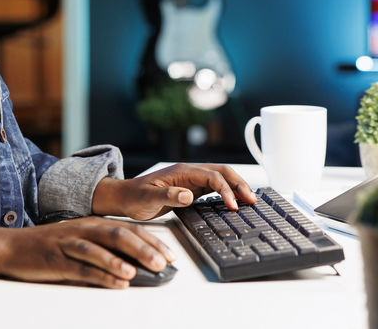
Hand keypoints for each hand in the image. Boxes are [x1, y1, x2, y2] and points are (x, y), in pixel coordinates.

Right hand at [0, 218, 174, 288]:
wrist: (12, 247)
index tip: (171, 255)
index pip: (129, 229)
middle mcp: (84, 230)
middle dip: (144, 249)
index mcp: (93, 223)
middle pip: (119, 235)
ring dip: (123, 261)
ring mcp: (70, 244)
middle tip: (163, 263)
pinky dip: (102, 275)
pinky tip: (116, 283)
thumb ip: (105, 248)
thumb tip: (137, 265)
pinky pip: (83, 268)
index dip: (152, 241)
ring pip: (101, 249)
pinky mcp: (58, 261)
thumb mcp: (80, 241)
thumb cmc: (50, 246)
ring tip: (140, 272)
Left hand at [91, 163, 258, 219]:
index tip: (233, 206)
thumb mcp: (147, 198)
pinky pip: (214, 187)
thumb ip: (167, 196)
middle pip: (221, 172)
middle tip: (252, 200)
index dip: (225, 190)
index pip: (212, 177)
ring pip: (220, 178)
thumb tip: (187, 196)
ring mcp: (191, 180)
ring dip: (236, 187)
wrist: (125, 197)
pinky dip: (227, 192)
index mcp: (182, 171)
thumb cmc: (134, 196)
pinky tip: (234, 201)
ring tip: (250, 200)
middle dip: (239, 184)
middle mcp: (190, 172)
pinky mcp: (191, 189)